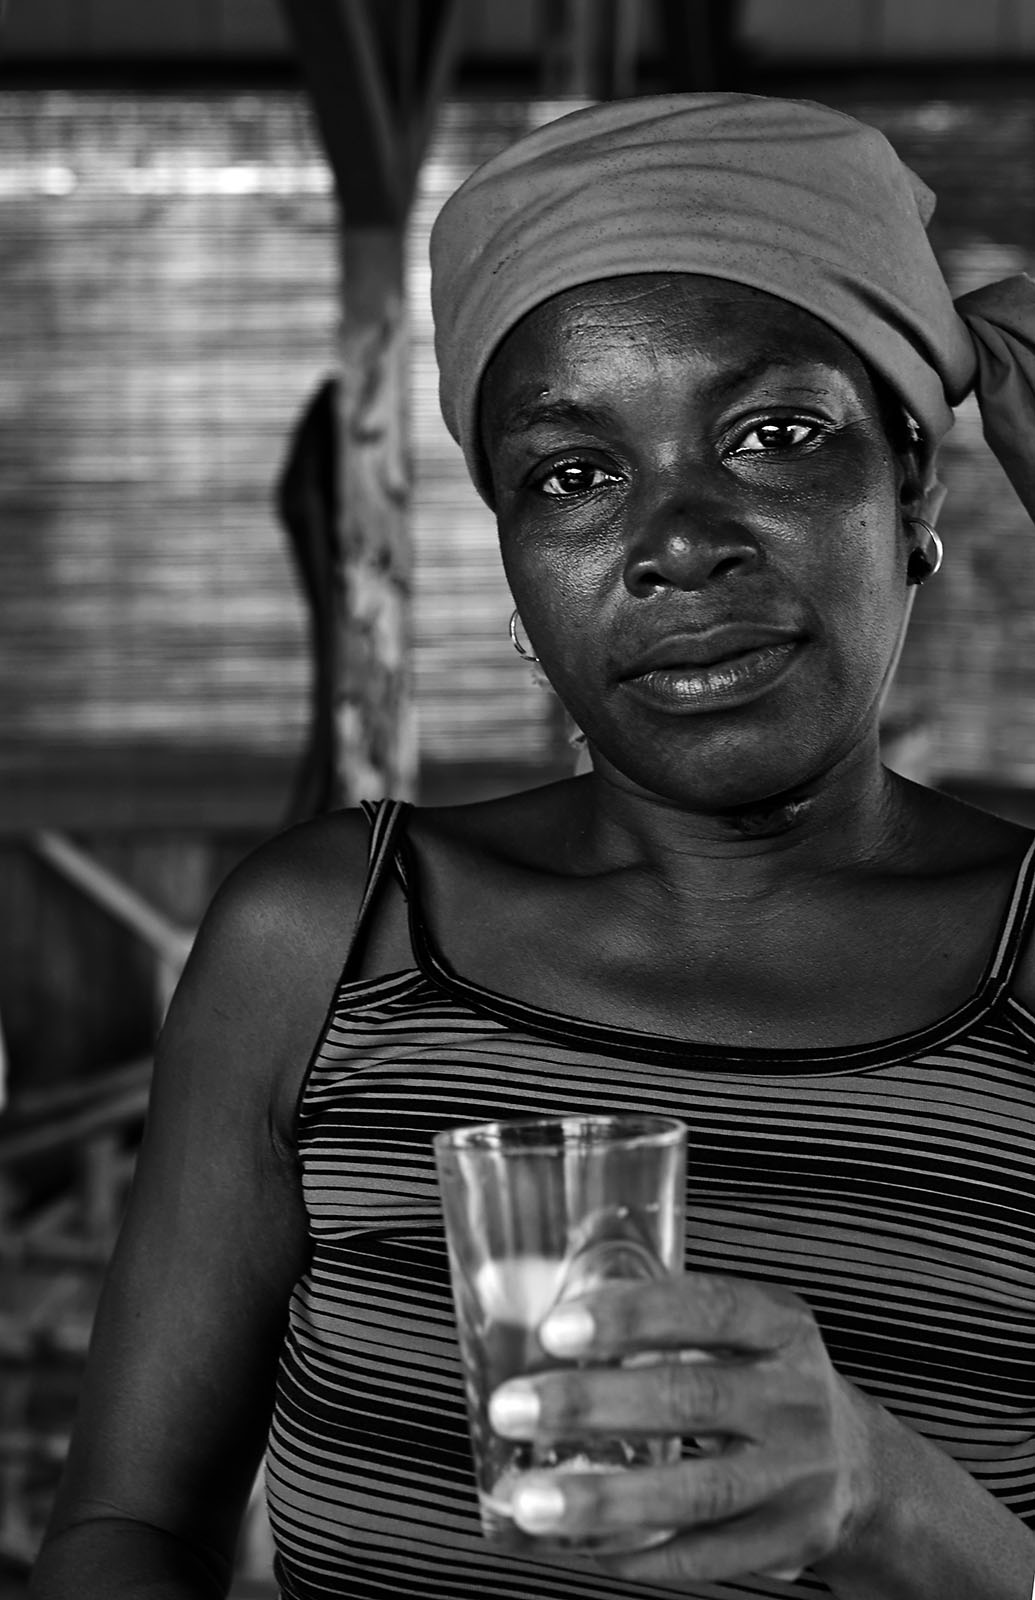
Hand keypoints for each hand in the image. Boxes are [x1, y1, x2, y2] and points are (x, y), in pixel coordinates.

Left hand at [488, 1271, 878, 1587]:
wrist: (858, 1465)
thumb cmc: (765, 1383)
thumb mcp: (742, 1332)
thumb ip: (664, 1326)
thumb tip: (541, 1333)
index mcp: (781, 1326)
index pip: (706, 1309)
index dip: (630, 1317)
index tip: (557, 1331)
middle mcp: (795, 1396)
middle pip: (689, 1399)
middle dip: (591, 1405)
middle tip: (514, 1409)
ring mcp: (797, 1474)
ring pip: (695, 1491)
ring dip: (603, 1498)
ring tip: (531, 1500)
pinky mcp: (788, 1539)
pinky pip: (704, 1555)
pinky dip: (638, 1553)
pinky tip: (582, 1545)